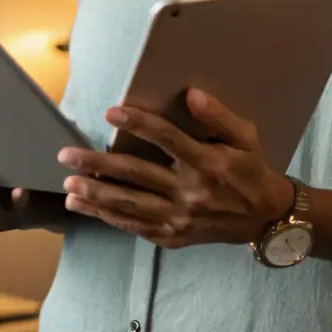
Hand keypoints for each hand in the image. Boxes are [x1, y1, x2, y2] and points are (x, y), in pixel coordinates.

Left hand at [55, 88, 294, 249]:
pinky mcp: (173, 237)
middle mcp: (191, 193)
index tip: (110, 112)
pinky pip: (135, 226)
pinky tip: (86, 207)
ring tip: (68, 186)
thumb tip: (192, 95)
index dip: (138, 123)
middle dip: (98, 165)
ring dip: (96, 195)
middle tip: (67, 156)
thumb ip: (218, 116)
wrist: (264, 219)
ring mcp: (180, 219)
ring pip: (130, 205)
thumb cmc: (250, 170)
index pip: (167, 139)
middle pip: (137, 175)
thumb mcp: (245, 137)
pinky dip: (108, 217)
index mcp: (209, 163)